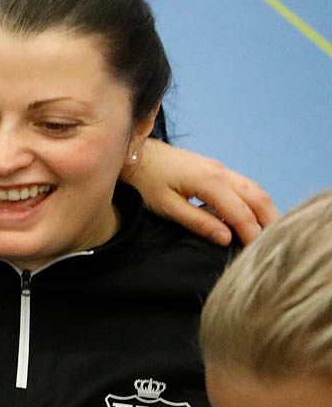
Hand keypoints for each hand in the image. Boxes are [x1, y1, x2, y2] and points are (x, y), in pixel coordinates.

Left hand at [126, 141, 276, 245]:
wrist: (135, 153)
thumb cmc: (146, 181)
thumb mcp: (167, 206)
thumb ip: (198, 222)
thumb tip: (227, 238)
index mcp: (210, 181)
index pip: (241, 212)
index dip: (252, 234)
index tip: (256, 253)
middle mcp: (222, 172)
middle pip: (258, 197)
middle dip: (269, 221)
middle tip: (272, 244)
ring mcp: (220, 169)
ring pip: (255, 189)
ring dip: (264, 210)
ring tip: (267, 233)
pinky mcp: (215, 169)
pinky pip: (244, 185)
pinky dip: (253, 202)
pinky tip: (250, 217)